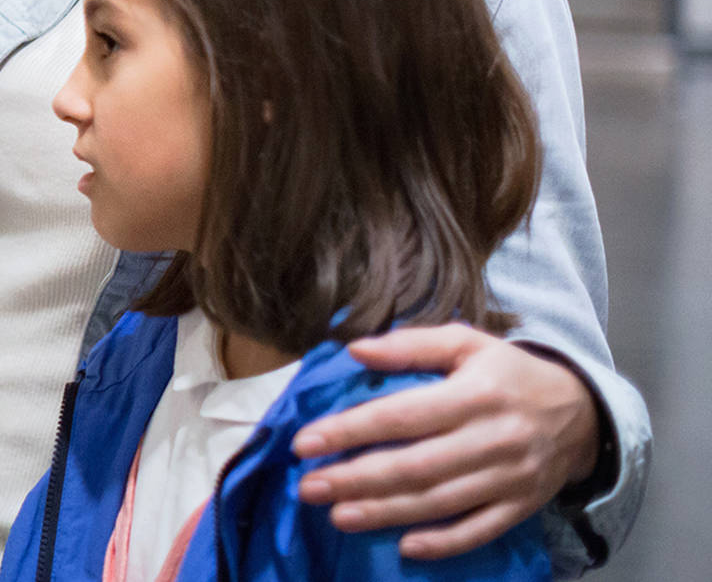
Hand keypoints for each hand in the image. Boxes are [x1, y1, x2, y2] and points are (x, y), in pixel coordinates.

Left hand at [292, 324, 600, 559]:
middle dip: (356, 479)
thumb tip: (355, 349)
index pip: (403, 415)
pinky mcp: (522, 506)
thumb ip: (411, 345)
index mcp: (475, 394)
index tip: (306, 442)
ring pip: (441, 502)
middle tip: (308, 487)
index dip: (352, 430)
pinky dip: (444, 543)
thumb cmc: (509, 373)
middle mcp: (493, 439)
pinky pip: (481, 530)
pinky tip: (405, 546)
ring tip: (338, 515)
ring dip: (386, 513)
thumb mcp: (467, 343)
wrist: (584, 411)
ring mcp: (510, 478)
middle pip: (416, 465)